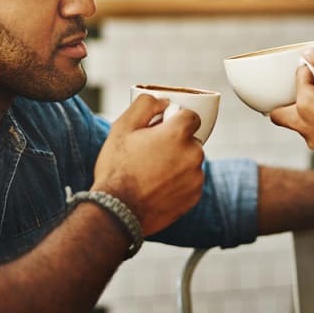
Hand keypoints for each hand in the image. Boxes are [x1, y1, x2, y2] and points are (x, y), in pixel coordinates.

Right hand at [93, 94, 204, 234]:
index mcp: (178, 133)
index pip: (191, 116)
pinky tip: (158, 188)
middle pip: (190, 140)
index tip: (160, 130)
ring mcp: (196, 176)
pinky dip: (179, 182)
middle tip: (150, 154)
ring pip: (190, 161)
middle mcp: (193, 153)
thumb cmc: (117, 168)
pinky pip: (191, 181)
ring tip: (152, 174)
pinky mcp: (195, 196)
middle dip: (175, 143)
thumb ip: (145, 104)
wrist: (117, 212)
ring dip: (178, 163)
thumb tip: (164, 102)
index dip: (174, 121)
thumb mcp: (122, 127)